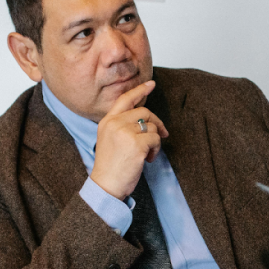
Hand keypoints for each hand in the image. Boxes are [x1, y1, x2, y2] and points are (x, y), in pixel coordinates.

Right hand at [90, 80, 169, 199]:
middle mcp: (115, 123)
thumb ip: (122, 126)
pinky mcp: (136, 144)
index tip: (151, 84)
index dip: (140, 90)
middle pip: (145, 112)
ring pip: (152, 126)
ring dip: (156, 140)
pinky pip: (156, 139)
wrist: (106, 185)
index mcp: (107, 121)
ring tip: (148, 154)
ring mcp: (125, 133)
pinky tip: (148, 159)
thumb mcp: (110, 140)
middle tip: (162, 135)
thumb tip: (147, 119)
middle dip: (157, 123)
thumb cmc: (110, 166)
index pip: (125, 99)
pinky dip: (156, 150)